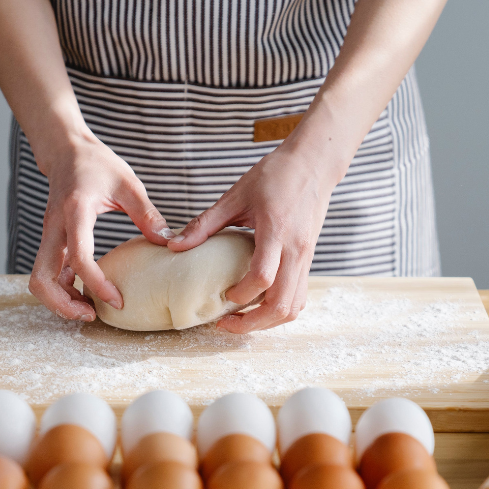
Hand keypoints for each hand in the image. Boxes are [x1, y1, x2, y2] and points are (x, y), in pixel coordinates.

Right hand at [29, 133, 173, 320]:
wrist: (66, 150)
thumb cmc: (97, 163)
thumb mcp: (128, 184)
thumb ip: (147, 214)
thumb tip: (168, 242)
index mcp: (74, 213)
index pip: (79, 259)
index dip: (97, 285)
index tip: (118, 300)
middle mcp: (54, 228)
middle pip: (42, 279)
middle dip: (63, 306)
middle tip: (92, 316)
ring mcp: (49, 236)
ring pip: (39, 280)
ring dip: (59, 301)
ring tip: (89, 310)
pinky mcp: (51, 241)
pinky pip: (47, 274)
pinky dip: (61, 290)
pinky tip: (84, 295)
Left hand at [168, 146, 334, 332]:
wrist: (314, 163)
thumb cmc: (275, 175)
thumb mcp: (235, 195)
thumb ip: (205, 223)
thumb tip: (174, 246)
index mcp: (276, 231)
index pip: (262, 276)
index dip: (241, 295)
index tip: (223, 297)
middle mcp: (296, 250)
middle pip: (282, 304)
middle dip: (253, 323)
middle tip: (226, 324)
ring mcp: (306, 257)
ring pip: (294, 306)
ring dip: (268, 322)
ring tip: (242, 320)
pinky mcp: (309, 260)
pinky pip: (299, 296)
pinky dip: (280, 309)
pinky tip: (259, 305)